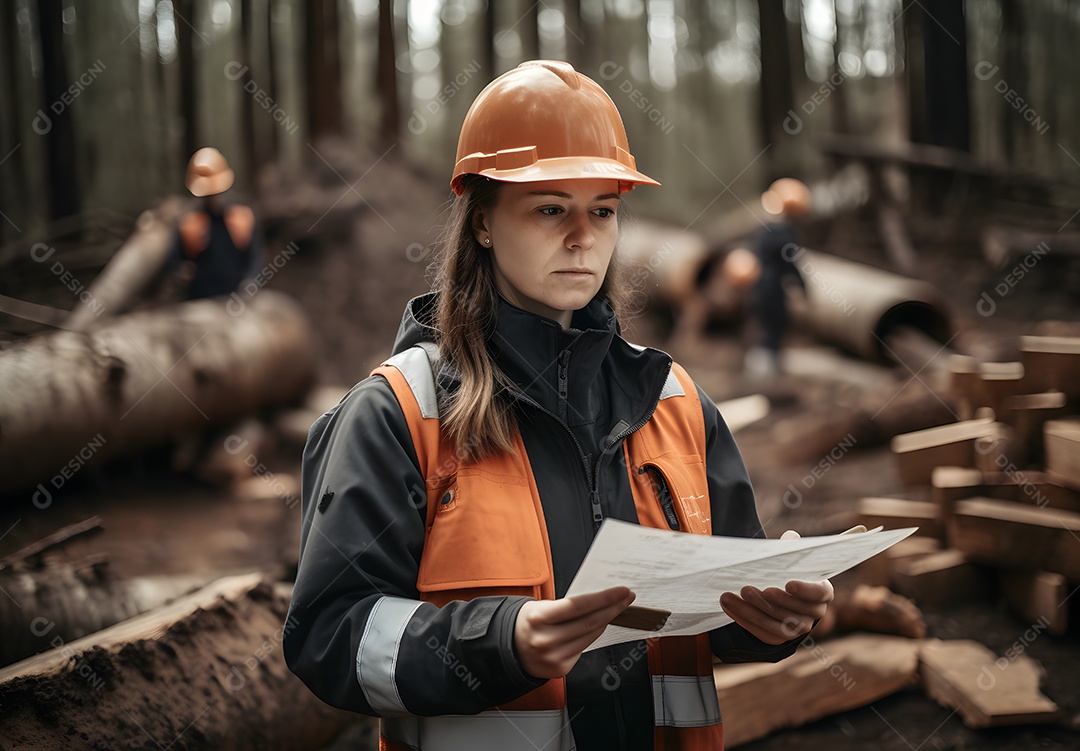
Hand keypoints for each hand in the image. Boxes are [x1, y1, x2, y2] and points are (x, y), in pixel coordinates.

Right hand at [514, 587, 634, 678]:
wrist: (510, 649)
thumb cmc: (529, 623)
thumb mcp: (541, 607)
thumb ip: (567, 606)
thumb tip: (599, 601)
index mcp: (539, 618)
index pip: (579, 605)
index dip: (604, 598)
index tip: (621, 591)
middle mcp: (546, 639)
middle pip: (590, 622)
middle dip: (613, 608)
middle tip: (626, 598)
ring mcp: (554, 657)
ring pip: (590, 636)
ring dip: (605, 621)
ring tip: (613, 610)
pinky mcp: (560, 669)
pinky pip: (583, 649)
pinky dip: (591, 636)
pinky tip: (593, 628)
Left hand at [718, 529, 834, 644]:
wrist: (775, 593)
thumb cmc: (784, 571)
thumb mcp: (788, 558)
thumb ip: (789, 549)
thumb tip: (790, 537)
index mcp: (822, 592)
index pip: (819, 593)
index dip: (805, 590)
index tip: (788, 584)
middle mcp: (813, 614)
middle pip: (793, 611)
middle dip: (768, 601)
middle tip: (746, 588)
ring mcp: (797, 629)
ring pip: (776, 625)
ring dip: (750, 611)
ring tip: (729, 596)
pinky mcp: (779, 638)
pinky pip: (762, 632)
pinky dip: (744, 619)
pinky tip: (729, 606)